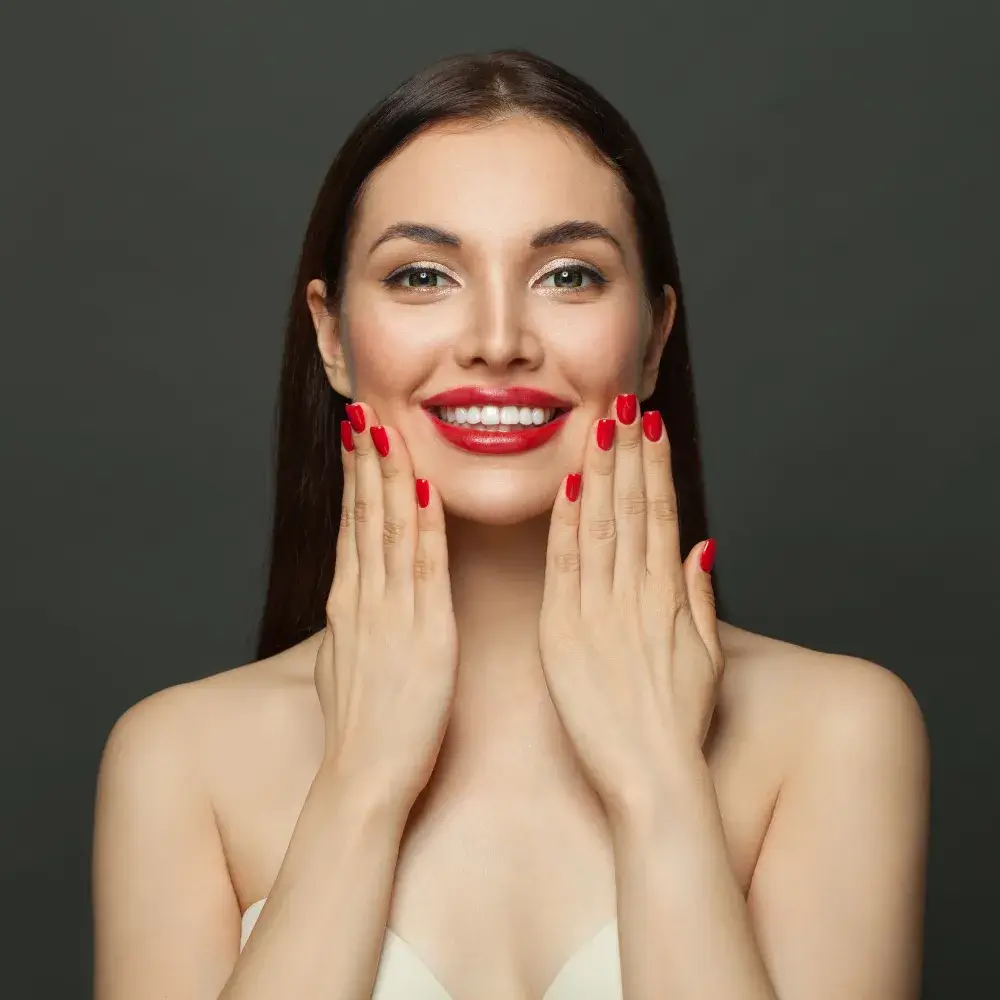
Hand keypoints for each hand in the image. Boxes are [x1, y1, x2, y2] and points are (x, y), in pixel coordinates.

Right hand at [315, 401, 458, 808]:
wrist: (362, 780)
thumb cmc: (362, 731)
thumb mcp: (348, 667)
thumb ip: (354, 628)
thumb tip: (354, 605)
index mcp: (349, 605)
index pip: (352, 525)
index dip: (355, 477)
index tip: (358, 435)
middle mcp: (364, 599)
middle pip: (363, 514)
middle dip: (365, 459)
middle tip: (366, 407)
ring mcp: (390, 613)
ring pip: (387, 529)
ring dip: (388, 474)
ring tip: (385, 425)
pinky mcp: (423, 634)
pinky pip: (423, 569)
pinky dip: (422, 525)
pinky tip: (423, 489)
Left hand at [538, 394, 724, 819]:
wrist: (652, 777)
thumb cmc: (679, 723)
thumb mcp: (705, 658)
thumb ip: (701, 598)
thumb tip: (703, 546)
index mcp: (668, 597)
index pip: (661, 514)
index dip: (656, 465)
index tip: (653, 425)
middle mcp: (636, 595)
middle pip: (633, 509)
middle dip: (629, 451)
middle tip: (625, 401)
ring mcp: (599, 612)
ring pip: (602, 526)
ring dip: (601, 472)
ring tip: (602, 424)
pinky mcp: (564, 634)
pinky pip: (566, 568)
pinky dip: (568, 525)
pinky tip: (571, 486)